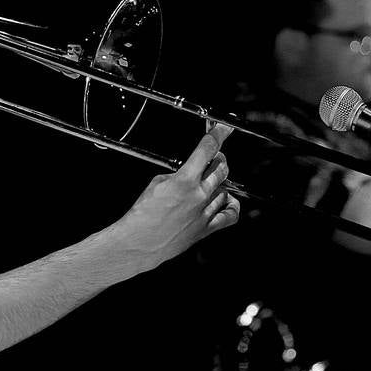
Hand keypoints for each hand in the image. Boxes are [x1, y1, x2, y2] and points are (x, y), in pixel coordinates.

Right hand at [111, 124, 239, 271]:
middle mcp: (199, 195)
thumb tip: (189, 173)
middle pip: (221, 169)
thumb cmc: (142, 215)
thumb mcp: (156, 183)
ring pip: (225, 189)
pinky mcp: (206, 229)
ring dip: (219, 181)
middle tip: (214, 157)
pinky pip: (230, 215)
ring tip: (211, 180)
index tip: (224, 128)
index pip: (207, 150)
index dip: (218, 135)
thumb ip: (178, 175)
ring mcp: (205, 213)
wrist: (139, 242)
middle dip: (219, 159)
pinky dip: (231, 204)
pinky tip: (226, 200)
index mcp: (185, 180)